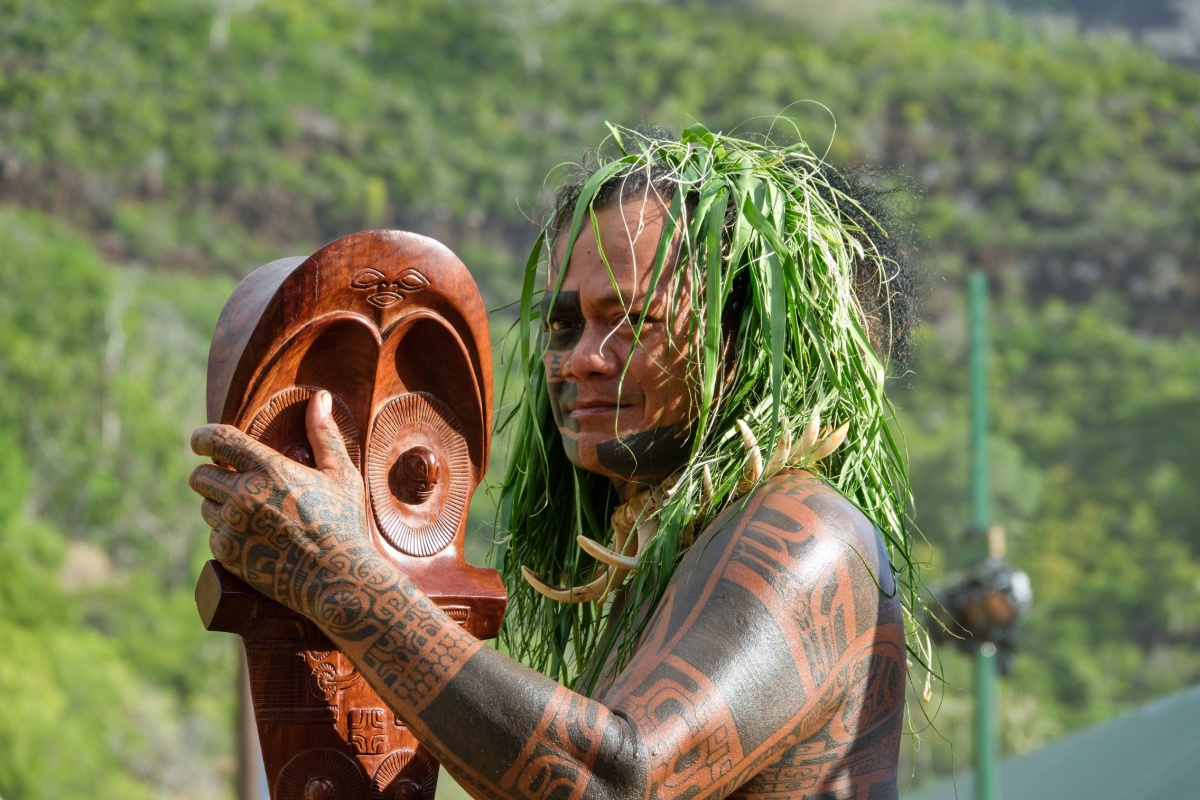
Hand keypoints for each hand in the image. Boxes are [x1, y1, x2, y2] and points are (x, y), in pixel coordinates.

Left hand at [189, 391, 395, 635]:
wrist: (338, 578)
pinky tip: (255, 537)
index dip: (202, 437)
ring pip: (206, 506)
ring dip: (220, 505)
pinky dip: (227, 534)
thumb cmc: (344, 522)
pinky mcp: (228, 554)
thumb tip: (320, 398)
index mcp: (268, 469)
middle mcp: (243, 495)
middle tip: (231, 480)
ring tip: (251, 512)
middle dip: (211, 474)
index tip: (200, 440)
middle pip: (200, 476)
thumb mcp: (341, 474)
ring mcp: (232, 526)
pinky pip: (214, 536)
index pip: (217, 440)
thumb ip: (324, 434)